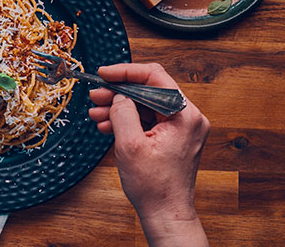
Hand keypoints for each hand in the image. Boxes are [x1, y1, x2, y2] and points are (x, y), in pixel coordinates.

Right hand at [88, 63, 209, 246]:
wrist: (165, 212)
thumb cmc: (154, 186)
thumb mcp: (130, 145)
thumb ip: (123, 112)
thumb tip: (117, 95)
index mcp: (185, 115)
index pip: (155, 77)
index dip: (126, 72)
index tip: (104, 74)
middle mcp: (188, 117)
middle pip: (149, 90)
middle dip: (119, 92)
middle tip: (96, 96)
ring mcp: (182, 127)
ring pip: (146, 104)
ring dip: (119, 107)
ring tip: (97, 114)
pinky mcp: (173, 137)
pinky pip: (148, 119)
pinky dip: (128, 119)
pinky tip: (108, 125)